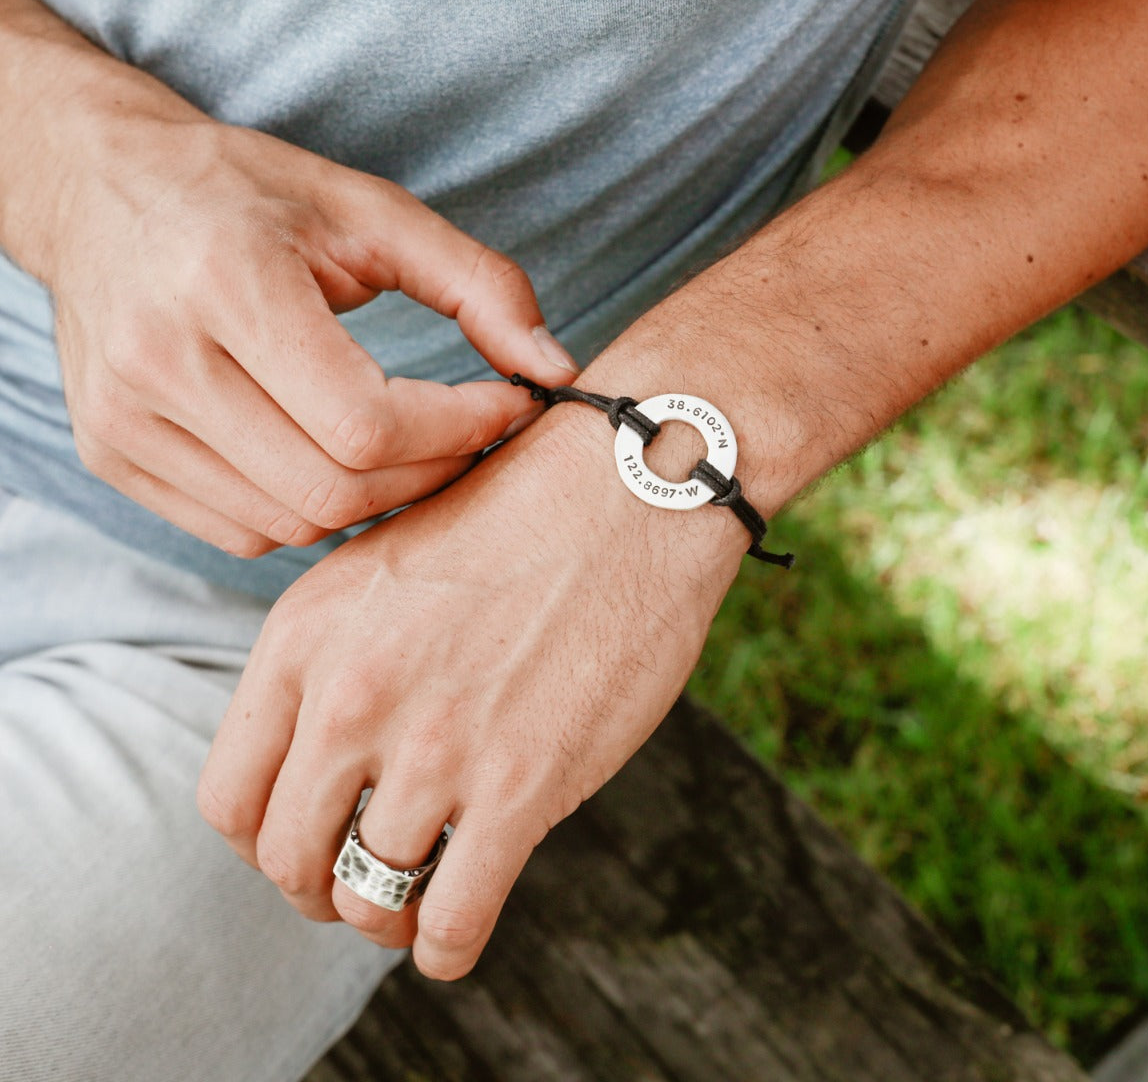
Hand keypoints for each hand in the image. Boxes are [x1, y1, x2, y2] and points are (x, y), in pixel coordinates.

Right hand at [42, 108, 576, 555]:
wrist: (103, 192)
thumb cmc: (247, 193)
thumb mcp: (371, 209)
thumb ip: (478, 284)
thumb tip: (555, 370)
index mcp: (228, 284)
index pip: (367, 423)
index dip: (459, 430)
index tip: (507, 406)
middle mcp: (162, 362)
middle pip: (335, 489)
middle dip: (430, 471)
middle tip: (471, 432)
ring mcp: (127, 420)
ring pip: (293, 523)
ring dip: (377, 497)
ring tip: (412, 443)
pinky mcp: (113, 456)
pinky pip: (245, 531)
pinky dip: (311, 513)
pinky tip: (336, 458)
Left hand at [197, 406, 744, 976]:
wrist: (629, 489)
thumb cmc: (516, 516)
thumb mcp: (381, 566)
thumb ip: (333, 659)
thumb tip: (321, 753)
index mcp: (305, 638)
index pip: (228, 797)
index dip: (261, 841)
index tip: (306, 840)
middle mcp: (352, 698)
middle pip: (289, 860)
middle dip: (318, 889)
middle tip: (357, 881)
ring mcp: (436, 746)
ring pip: (370, 898)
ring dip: (388, 914)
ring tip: (418, 894)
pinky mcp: (523, 785)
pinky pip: (453, 919)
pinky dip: (445, 947)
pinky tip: (457, 931)